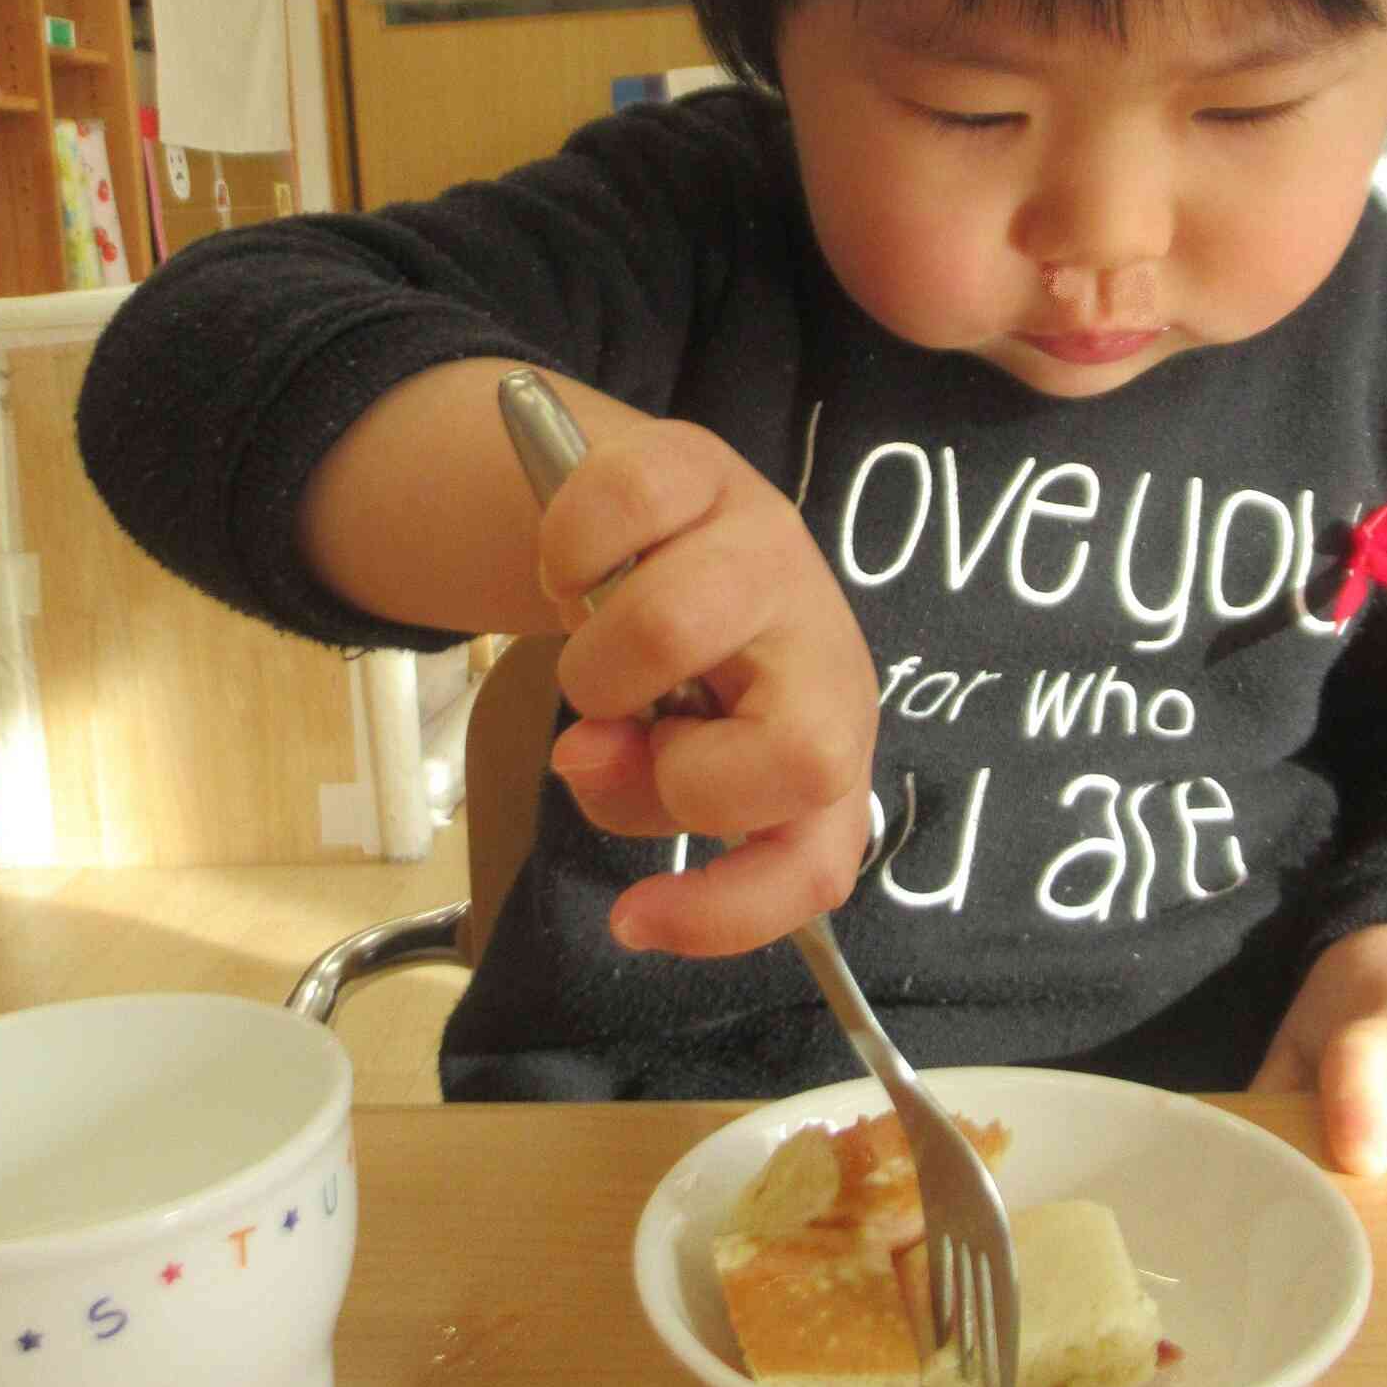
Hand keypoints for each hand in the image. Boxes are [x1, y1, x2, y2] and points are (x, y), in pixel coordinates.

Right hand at [532, 417, 876, 956]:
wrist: (655, 519)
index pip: (818, 859)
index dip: (730, 914)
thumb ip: (630, 787)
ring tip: (592, 646)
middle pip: (805, 756)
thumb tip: (586, 754)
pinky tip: (577, 564)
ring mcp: (772, 550)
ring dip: (595, 663)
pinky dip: (564, 551)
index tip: (631, 921)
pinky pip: (616, 509)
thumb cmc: (670, 663)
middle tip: (625, 737)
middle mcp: (822, 649)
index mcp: (822, 740)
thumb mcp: (652, 751)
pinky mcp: (707, 465)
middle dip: (678, 774)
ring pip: (676, 629)